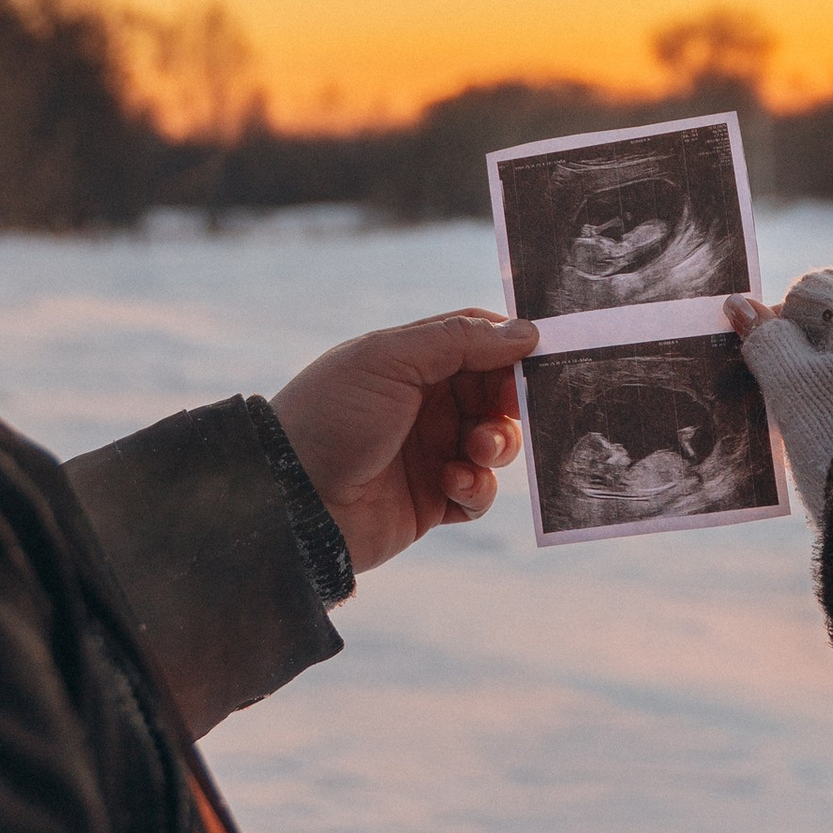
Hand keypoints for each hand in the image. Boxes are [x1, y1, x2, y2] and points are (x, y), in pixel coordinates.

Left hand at [271, 311, 537, 574]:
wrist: (291, 501)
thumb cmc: (331, 418)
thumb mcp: (389, 361)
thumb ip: (458, 341)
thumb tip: (526, 331)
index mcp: (411, 362)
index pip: (478, 342)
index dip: (510, 348)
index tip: (541, 356)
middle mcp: (424, 405)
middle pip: (495, 393)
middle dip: (510, 402)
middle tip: (511, 409)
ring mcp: (429, 453)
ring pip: (496, 443)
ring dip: (498, 444)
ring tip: (477, 450)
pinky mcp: (432, 501)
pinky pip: (479, 492)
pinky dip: (478, 488)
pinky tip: (453, 485)